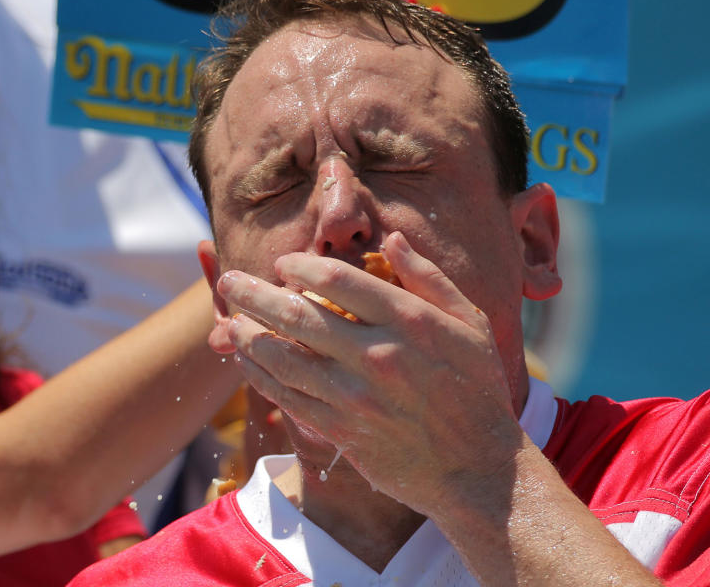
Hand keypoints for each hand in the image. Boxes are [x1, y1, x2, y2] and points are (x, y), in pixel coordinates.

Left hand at [216, 231, 523, 513]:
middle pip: (299, 315)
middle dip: (255, 295)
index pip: (339, 279)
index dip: (301, 266)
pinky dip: (262, 377)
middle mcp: (379, 356)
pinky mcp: (344, 432)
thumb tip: (392, 241)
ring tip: (231, 320)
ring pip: (285, 359)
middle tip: (230, 281)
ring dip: (250, 336)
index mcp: (410, 321)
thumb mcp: (470, 322)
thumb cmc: (478, 387)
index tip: (284, 264)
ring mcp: (358, 397)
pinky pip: (290, 399)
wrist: (479, 467)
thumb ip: (429, 278)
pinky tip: (248, 361)